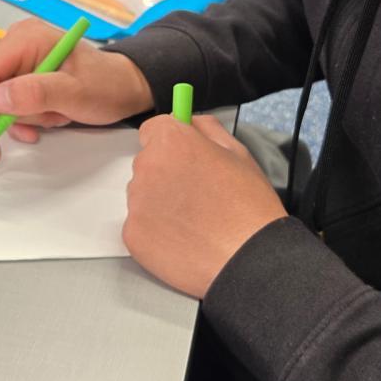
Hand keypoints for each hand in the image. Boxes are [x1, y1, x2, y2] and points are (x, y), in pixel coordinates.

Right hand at [0, 18, 154, 166]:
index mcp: (26, 38)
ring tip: (52, 120)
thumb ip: (36, 93)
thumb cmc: (107, 85)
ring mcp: (21, 61)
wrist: (125, 88)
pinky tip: (49, 122)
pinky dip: (25, 119)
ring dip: (20, 119)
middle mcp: (19, 44)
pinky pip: (11, 103)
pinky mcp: (26, 77)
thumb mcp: (75, 92)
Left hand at [124, 114, 287, 297]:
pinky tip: (184, 238)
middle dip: (166, 173)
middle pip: (147, 163)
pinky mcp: (132, 234)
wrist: (247, 259)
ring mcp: (136, 203)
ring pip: (142, 194)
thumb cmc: (248, 208)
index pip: (152, 129)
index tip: (181, 154)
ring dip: (160, 202)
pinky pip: (140, 225)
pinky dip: (156, 230)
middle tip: (197, 193)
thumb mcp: (239, 154)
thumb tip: (190, 121)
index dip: (169, 141)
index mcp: (172, 142)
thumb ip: (208, 129)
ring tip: (194, 219)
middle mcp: (146, 168)